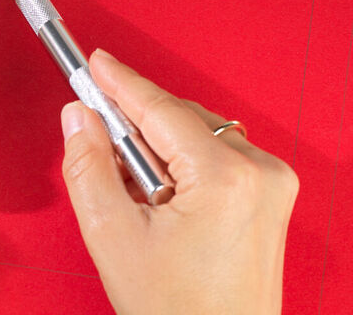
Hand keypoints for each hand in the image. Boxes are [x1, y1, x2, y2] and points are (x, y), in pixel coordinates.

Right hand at [61, 50, 298, 313]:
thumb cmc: (179, 312)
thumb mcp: (113, 236)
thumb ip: (89, 166)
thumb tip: (80, 118)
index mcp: (225, 178)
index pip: (160, 110)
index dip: (120, 82)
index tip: (94, 62)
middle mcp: (260, 173)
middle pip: (179, 118)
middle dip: (135, 127)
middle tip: (94, 139)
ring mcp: (272, 185)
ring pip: (196, 134)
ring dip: (157, 148)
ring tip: (132, 194)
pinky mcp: (271, 197)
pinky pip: (216, 155)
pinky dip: (181, 164)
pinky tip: (159, 197)